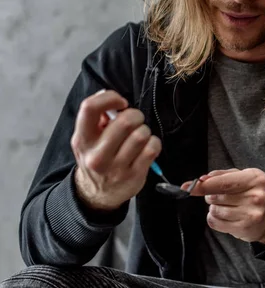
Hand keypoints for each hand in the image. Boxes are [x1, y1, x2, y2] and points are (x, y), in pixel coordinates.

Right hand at [71, 89, 161, 211]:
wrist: (97, 194)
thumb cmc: (97, 157)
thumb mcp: (88, 138)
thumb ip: (97, 117)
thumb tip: (111, 98)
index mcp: (83, 140)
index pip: (90, 107)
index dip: (110, 97)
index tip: (121, 102)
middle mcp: (97, 155)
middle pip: (125, 121)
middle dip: (135, 115)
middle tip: (134, 121)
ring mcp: (116, 167)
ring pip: (141, 134)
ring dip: (144, 130)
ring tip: (139, 136)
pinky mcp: (134, 175)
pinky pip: (152, 148)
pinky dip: (153, 143)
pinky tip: (146, 147)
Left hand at [181, 168, 264, 244]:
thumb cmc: (253, 193)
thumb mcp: (242, 177)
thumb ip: (221, 176)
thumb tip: (201, 179)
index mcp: (255, 178)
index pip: (223, 182)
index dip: (203, 185)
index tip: (187, 186)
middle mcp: (255, 195)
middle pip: (216, 196)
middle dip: (211, 196)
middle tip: (221, 196)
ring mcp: (251, 213)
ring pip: (215, 210)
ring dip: (214, 208)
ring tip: (226, 207)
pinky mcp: (244, 228)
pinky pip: (216, 223)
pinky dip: (215, 219)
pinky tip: (225, 217)